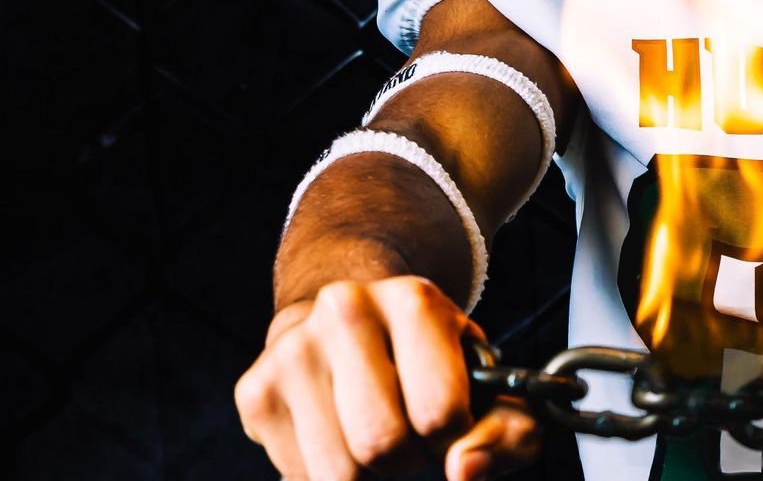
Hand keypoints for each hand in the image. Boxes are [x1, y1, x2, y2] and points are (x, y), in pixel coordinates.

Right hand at [235, 275, 541, 480]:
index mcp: (414, 300)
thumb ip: (507, 432)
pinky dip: (327, 475)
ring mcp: (292, 349)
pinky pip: (301, 477)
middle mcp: (346, 310)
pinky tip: (338, 437)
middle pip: (382, 445)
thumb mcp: (486, 383)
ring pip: (338, 472)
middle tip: (412, 441)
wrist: (350, 318)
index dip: (454, 442)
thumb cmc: (430, 361)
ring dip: (368, 476)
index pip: (440, 412)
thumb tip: (464, 471)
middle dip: (407, 463)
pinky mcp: (255, 390)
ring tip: (376, 438)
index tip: (450, 431)